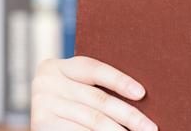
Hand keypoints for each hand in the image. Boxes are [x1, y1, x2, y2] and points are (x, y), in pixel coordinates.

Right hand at [31, 56, 157, 130]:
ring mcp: (42, 103)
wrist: (43, 118)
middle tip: (150, 127)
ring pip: (92, 120)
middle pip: (98, 99)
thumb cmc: (72, 99)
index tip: (142, 93)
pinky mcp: (41, 122)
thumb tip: (141, 95)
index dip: (120, 81)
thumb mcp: (79, 86)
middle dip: (129, 115)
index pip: (96, 70)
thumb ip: (100, 86)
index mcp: (63, 66)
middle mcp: (48, 81)